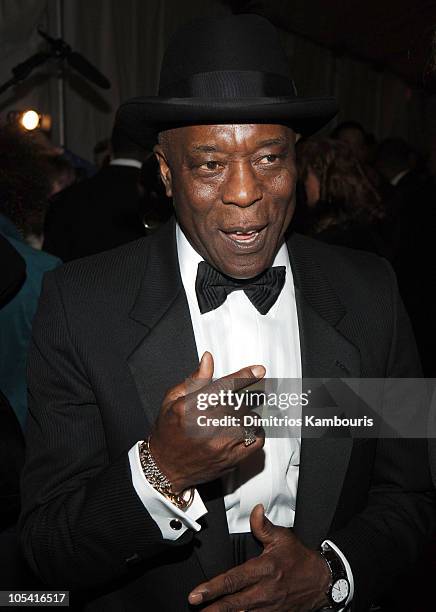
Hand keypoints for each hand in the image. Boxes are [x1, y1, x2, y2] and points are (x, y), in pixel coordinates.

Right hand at [150, 352, 265, 492]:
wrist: (164, 467)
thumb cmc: (167, 431)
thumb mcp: (172, 400)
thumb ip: (195, 380)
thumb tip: (208, 360)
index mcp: (190, 408)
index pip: (224, 387)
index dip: (244, 376)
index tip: (259, 370)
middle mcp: (206, 426)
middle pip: (240, 403)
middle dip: (242, 398)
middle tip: (238, 399)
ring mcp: (220, 445)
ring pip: (250, 420)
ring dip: (248, 414)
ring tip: (236, 415)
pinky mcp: (230, 459)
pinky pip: (256, 440)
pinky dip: (256, 431)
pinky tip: (247, 428)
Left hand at [188, 504, 330, 611]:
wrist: (322, 581)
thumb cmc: (300, 559)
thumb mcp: (283, 537)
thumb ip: (263, 526)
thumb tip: (255, 510)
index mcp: (265, 569)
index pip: (233, 580)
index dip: (213, 588)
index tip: (197, 594)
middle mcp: (265, 591)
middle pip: (233, 603)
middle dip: (212, 608)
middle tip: (195, 608)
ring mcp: (270, 607)